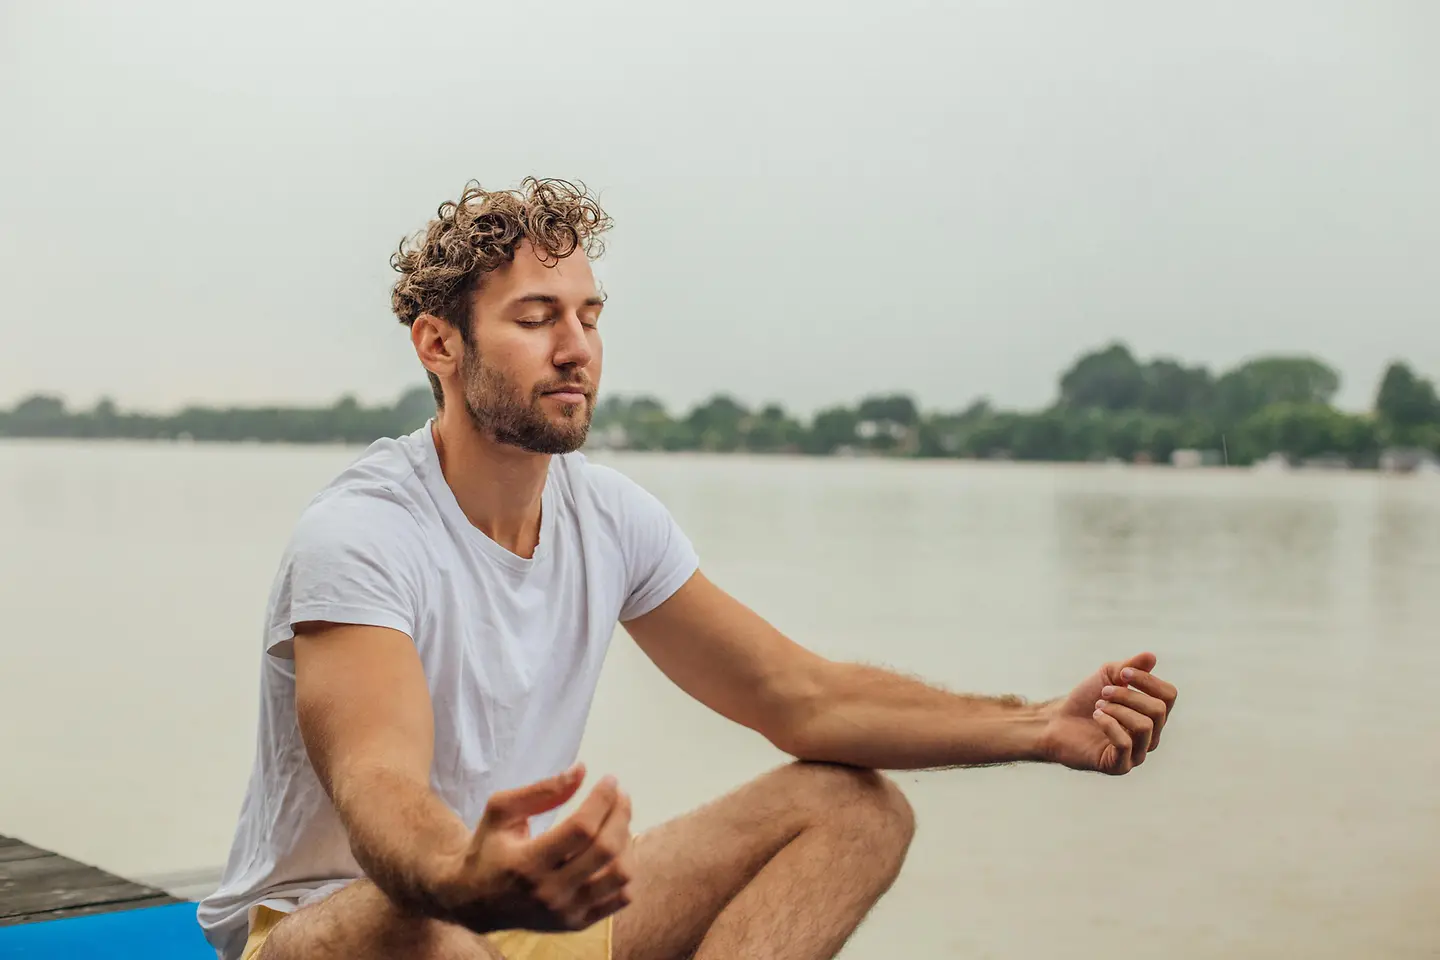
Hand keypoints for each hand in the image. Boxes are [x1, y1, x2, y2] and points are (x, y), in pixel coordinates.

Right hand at [434, 763, 634, 932]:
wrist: (473, 901)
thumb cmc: (487, 848)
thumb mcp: (501, 811)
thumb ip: (541, 791)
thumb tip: (581, 771)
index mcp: (527, 862)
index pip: (581, 829)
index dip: (602, 799)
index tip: (610, 780)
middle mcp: (549, 892)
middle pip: (605, 850)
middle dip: (620, 814)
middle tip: (620, 796)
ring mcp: (566, 912)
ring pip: (619, 875)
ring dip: (627, 842)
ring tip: (619, 822)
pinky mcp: (577, 924)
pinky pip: (620, 898)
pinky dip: (626, 870)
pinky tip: (617, 851)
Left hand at [1038, 652, 1177, 774]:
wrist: (1057, 721)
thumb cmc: (1085, 699)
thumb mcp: (1107, 676)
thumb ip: (1130, 667)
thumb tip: (1151, 657)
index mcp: (1153, 715)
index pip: (1169, 695)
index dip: (1147, 680)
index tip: (1122, 672)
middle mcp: (1151, 736)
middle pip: (1158, 710)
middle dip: (1127, 695)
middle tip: (1104, 692)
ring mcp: (1137, 753)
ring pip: (1144, 726)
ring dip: (1117, 709)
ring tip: (1098, 707)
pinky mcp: (1119, 766)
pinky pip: (1125, 744)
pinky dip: (1108, 724)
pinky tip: (1096, 718)